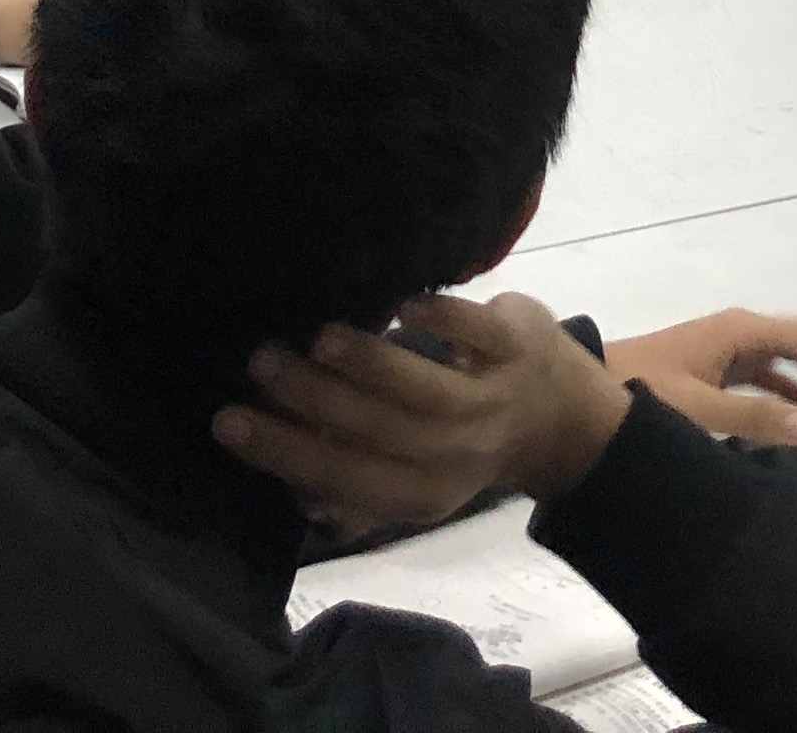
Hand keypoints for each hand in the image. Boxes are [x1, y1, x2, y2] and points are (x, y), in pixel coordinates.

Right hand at [211, 292, 628, 531]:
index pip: (341, 477)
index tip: (228, 421)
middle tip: (259, 361)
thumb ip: (356, 488)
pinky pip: (477, 333)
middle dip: (311, 399)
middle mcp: (455, 455)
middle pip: (375, 430)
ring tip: (318, 337)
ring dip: (368, 362)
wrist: (568, 423)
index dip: (284, 452)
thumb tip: (288, 486)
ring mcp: (490, 400)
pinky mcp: (518, 347)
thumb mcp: (417, 483)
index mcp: (421, 493)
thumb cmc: (467, 446)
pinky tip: (401, 303)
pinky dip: (442, 319)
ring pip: (422, 388)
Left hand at [606, 307, 796, 446]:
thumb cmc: (640, 394)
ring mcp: (721, 351)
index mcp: (742, 331)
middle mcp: (737, 333)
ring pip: (785, 364)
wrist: (579, 393)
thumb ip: (758, 420)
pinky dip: (788, 397)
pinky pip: (763, 379)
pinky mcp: (707, 372)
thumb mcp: (700, 411)